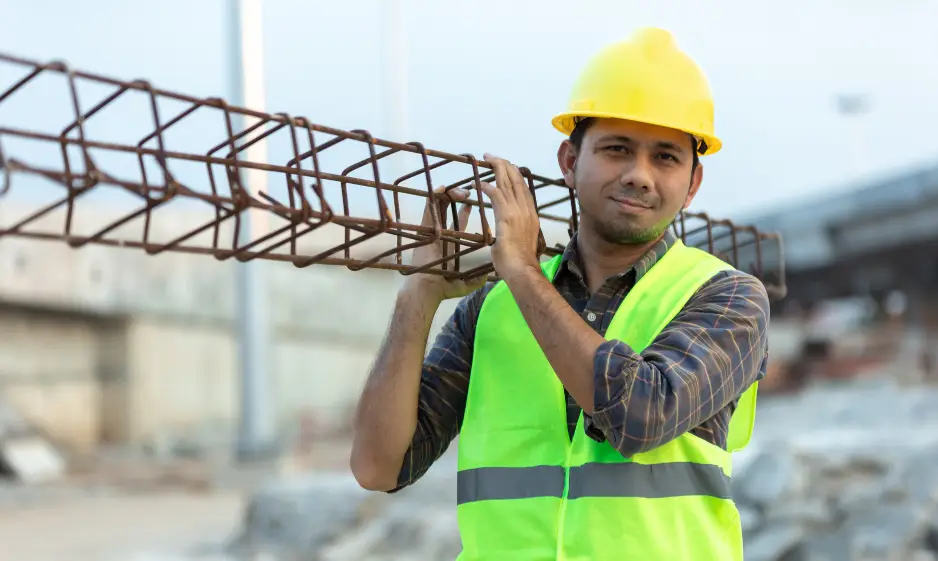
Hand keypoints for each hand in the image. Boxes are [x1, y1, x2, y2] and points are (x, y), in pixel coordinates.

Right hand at [403, 185, 487, 301]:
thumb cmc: (445, 288)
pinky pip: (428, 208)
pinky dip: (434, 196)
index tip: (473, 202)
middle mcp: (440, 234)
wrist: (429, 291)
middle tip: (469, 193)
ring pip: (439, 205)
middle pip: (447, 209)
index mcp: (450, 243)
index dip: (464, 211)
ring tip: (461, 192)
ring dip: (450, 194)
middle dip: (458, 198)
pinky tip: (443, 188)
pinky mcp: (424, 230)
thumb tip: (490, 273)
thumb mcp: (467, 283)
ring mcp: (432, 231)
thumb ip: (478, 278)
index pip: (458, 222)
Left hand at [479, 153, 544, 280]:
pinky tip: (479, 183)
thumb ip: (513, 233)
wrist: (521, 270)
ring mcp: (518, 212)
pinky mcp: (506, 217)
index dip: (515, 175)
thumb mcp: (518, 242)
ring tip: (487, 159)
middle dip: (505, 165)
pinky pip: (496, 195)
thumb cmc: (518, 262)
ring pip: (508, 183)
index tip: (507, 167)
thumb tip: (506, 236)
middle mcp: (527, 210)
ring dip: (496, 169)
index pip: (524, 189)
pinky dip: (487, 187)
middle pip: (517, 180)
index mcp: (531, 215)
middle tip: (493, 156)